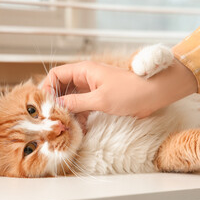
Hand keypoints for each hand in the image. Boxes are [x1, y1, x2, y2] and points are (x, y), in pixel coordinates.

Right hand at [42, 59, 196, 117]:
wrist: (153, 94)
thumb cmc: (129, 92)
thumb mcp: (100, 99)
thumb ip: (77, 103)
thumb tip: (58, 106)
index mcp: (84, 70)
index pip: (56, 75)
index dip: (48, 88)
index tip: (45, 105)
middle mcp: (86, 77)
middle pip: (62, 88)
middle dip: (58, 103)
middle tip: (55, 119)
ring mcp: (92, 88)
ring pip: (73, 99)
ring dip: (70, 112)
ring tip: (68, 127)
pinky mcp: (100, 98)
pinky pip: (84, 106)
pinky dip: (81, 116)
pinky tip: (81, 128)